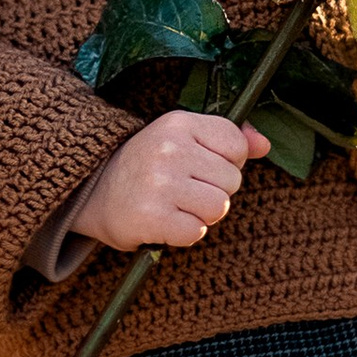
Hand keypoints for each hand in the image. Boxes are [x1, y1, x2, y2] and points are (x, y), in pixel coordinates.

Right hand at [76, 110, 270, 252]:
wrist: (92, 192)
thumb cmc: (147, 166)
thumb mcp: (182, 139)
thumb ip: (228, 138)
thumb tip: (264, 144)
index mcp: (178, 123)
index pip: (236, 145)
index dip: (226, 162)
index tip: (200, 166)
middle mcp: (169, 149)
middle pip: (231, 180)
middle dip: (214, 191)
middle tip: (183, 189)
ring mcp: (160, 183)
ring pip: (219, 208)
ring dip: (203, 215)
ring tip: (177, 206)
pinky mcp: (152, 217)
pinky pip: (197, 232)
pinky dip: (185, 233)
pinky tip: (166, 221)